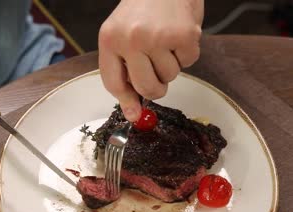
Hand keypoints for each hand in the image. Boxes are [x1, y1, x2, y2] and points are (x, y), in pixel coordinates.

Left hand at [99, 0, 202, 120]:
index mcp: (110, 39)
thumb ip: (122, 70)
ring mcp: (158, 37)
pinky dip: (186, 53)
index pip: (113, 83)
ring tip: (165, 43)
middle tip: (157, 79)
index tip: (134, 114)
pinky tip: (178, 35)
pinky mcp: (183, 34)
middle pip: (145, 87)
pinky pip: (189, 63)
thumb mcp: (120, 34)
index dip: (126, 101)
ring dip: (171, 66)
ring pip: (169, 77)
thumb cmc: (141, 9)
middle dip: (154, 90)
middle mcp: (131, 39)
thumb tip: (133, 113)